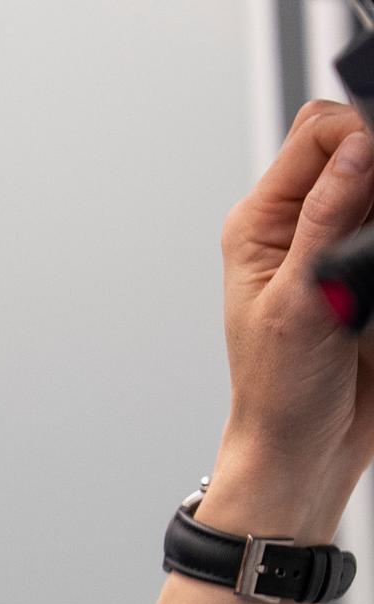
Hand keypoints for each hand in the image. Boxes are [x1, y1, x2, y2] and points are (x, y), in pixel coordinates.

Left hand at [213, 100, 373, 541]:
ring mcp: (341, 248)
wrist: (304, 448)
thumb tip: (356, 150)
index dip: (359, 136)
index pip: (317, 134)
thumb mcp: (299, 303)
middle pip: (361, 149)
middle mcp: (301, 226)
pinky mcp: (373, 274)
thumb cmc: (278, 390)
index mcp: (262, 224)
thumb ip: (326, 222)